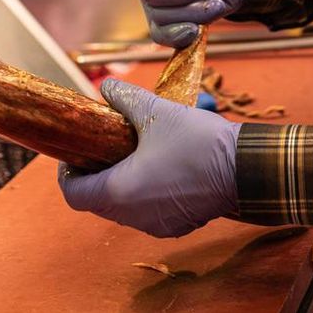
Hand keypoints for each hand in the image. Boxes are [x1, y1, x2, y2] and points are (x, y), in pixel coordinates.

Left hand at [58, 79, 238, 237]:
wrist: (245, 169)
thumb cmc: (198, 143)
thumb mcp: (157, 111)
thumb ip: (125, 98)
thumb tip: (108, 87)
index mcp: (120, 192)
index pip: (73, 194)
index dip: (68, 174)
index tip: (75, 154)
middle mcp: (133, 216)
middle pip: (96, 203)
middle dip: (94, 176)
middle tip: (102, 148)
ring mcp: (155, 224)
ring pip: (122, 210)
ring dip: (119, 186)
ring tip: (131, 155)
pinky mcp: (175, 225)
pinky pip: (147, 213)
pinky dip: (143, 195)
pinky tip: (157, 170)